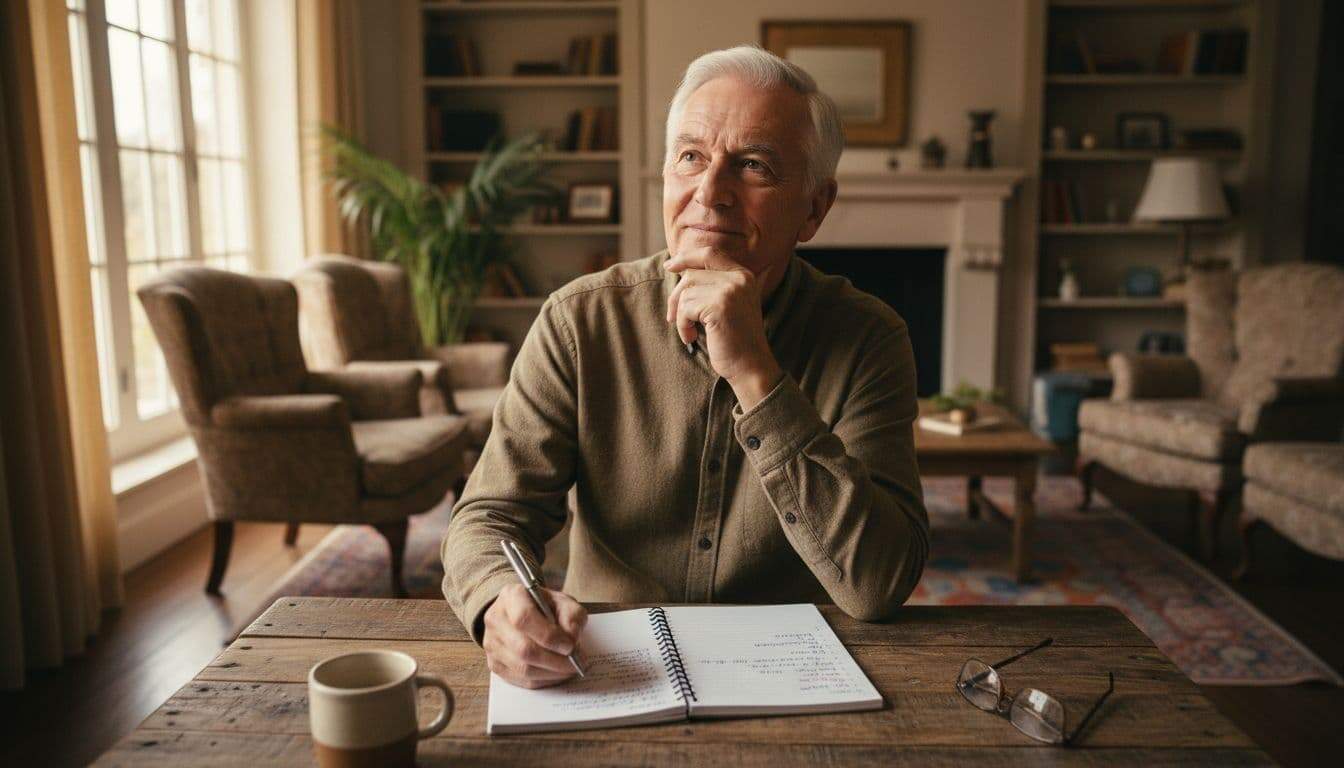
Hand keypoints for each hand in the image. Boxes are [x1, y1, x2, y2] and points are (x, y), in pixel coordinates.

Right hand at [482, 583, 587, 688]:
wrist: (523, 612)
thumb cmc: (544, 607)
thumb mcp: (563, 601)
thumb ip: (572, 615)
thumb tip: (571, 638)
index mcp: (512, 596)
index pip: (524, 618)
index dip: (549, 636)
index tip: (570, 646)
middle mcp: (496, 619)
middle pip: (523, 649)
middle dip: (554, 661)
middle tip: (575, 663)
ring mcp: (491, 643)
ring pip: (522, 668)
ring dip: (551, 673)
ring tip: (569, 669)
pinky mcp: (493, 663)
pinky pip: (520, 679)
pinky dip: (542, 680)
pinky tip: (556, 674)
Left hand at [665, 248, 782, 406]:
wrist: (750, 366)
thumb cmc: (733, 339)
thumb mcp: (726, 304)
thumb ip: (711, 284)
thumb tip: (678, 267)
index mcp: (742, 275)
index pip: (709, 253)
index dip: (686, 257)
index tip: (669, 266)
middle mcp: (739, 278)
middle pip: (691, 274)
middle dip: (676, 296)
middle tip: (672, 317)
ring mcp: (730, 291)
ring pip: (686, 291)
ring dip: (680, 315)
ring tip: (690, 332)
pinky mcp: (720, 306)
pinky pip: (686, 308)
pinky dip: (682, 325)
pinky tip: (692, 337)